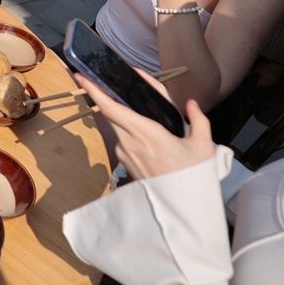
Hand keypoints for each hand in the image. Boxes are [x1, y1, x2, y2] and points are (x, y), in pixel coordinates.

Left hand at [74, 73, 213, 179]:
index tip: (81, 75)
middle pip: (108, 113)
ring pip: (114, 126)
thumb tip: (192, 104)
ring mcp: (124, 153)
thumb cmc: (191, 176)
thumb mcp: (202, 146)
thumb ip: (198, 120)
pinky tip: (137, 128)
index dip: (93, 90)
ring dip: (116, 113)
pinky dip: (124, 129)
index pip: (111, 107)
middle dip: (102, 96)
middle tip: (103, 81)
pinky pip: (120, 139)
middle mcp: (128, 141)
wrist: (181, 209)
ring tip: (128, 104)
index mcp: (145, 132)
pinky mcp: (124, 163)